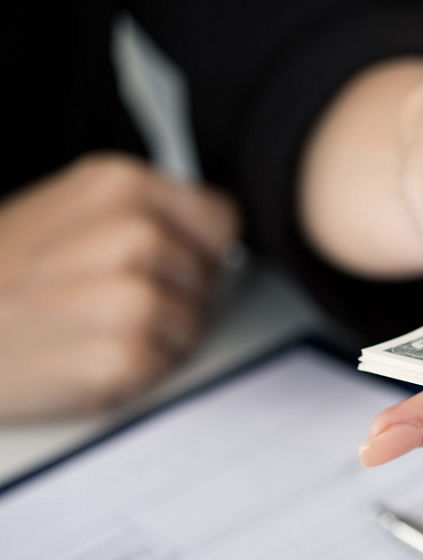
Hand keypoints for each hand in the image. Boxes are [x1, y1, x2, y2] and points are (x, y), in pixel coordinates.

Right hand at [0, 154, 237, 419]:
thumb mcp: (64, 215)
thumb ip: (142, 215)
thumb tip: (210, 240)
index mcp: (120, 185)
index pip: (220, 219)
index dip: (197, 248)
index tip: (163, 262)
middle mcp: (132, 233)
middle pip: (209, 277)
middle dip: (174, 295)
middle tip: (102, 301)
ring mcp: (128, 295)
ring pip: (194, 324)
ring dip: (155, 337)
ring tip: (87, 328)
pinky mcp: (122, 356)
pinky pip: (164, 368)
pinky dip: (133, 374)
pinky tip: (81, 357)